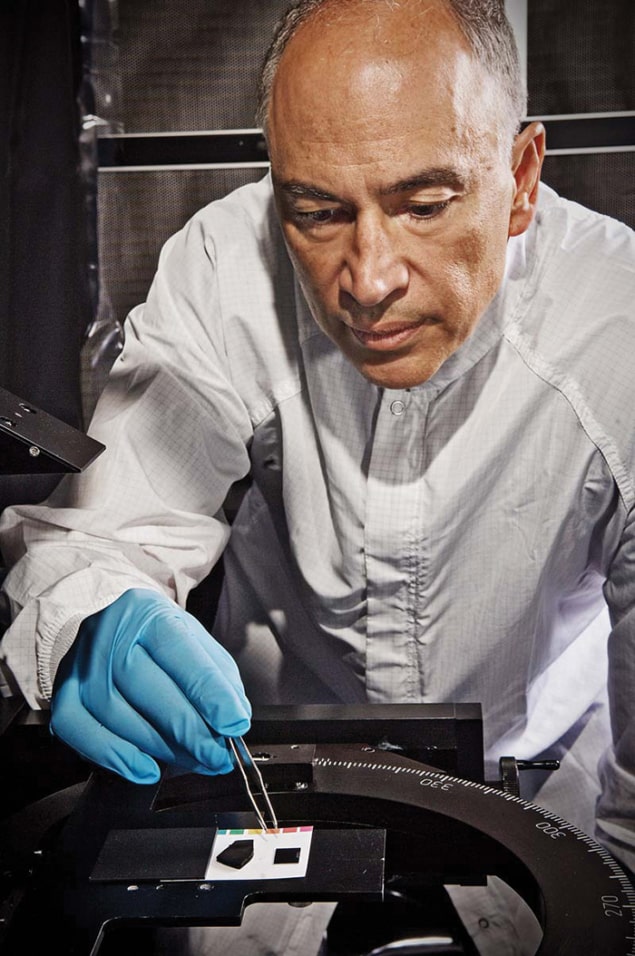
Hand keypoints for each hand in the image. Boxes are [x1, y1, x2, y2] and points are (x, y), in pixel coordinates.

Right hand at [50, 588, 250, 783]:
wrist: (112, 630)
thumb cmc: (159, 641)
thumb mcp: (196, 643)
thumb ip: (219, 678)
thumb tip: (233, 721)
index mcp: (148, 612)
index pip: (179, 652)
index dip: (208, 693)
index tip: (232, 724)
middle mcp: (109, 632)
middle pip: (145, 686)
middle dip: (187, 729)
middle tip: (216, 756)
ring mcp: (81, 663)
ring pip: (116, 714)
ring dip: (160, 748)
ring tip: (192, 761)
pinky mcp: (63, 693)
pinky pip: (80, 731)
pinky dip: (115, 756)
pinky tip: (145, 768)